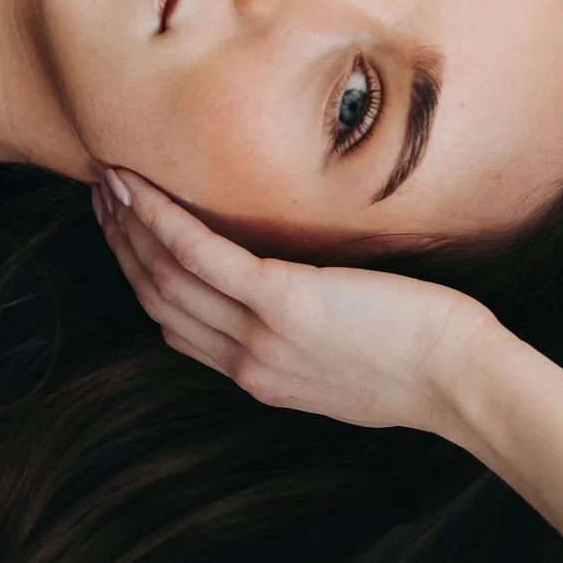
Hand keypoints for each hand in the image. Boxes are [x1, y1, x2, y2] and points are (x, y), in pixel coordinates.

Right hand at [95, 169, 505, 439]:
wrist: (460, 381)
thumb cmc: (422, 363)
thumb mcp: (342, 366)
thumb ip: (302, 339)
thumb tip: (290, 300)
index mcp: (258, 375)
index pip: (177, 324)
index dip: (141, 274)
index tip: (123, 233)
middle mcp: (246, 361)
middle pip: (160, 298)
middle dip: (123, 244)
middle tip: (102, 195)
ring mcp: (260, 334)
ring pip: (168, 277)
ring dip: (131, 225)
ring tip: (110, 182)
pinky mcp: (282, 301)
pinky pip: (203, 256)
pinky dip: (164, 221)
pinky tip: (142, 189)